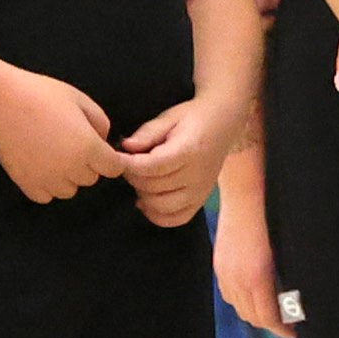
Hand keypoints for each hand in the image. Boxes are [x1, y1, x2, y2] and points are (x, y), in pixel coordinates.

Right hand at [0, 69, 124, 203]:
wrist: (0, 102)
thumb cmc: (41, 95)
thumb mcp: (80, 99)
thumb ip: (100, 122)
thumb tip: (103, 141)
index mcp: (89, 148)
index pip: (114, 168)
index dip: (108, 158)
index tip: (97, 149)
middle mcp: (72, 169)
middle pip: (91, 179)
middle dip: (86, 164)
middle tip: (68, 143)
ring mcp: (48, 180)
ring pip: (69, 190)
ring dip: (66, 177)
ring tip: (51, 154)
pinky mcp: (27, 185)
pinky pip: (46, 196)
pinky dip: (45, 185)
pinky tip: (38, 165)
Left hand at [115, 89, 247, 227]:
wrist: (221, 124)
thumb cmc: (191, 119)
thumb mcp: (168, 117)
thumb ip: (147, 133)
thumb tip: (126, 147)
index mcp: (189, 150)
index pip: (152, 166)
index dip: (129, 164)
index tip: (117, 158)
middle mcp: (197, 175)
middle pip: (154, 187)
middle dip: (133, 177)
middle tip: (128, 165)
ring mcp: (201, 192)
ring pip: (162, 206)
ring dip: (143, 195)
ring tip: (140, 180)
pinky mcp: (201, 201)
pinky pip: (176, 219)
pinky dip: (157, 215)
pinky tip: (147, 201)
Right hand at [212, 172, 290, 337]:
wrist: (246, 191)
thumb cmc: (276, 216)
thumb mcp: (287, 250)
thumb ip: (288, 278)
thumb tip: (297, 299)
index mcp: (258, 277)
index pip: (269, 318)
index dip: (284, 330)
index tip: (297, 332)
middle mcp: (238, 279)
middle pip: (253, 317)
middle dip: (272, 324)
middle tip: (289, 322)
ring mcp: (225, 272)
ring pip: (239, 308)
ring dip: (256, 313)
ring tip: (274, 310)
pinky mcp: (219, 264)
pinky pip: (229, 294)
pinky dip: (243, 301)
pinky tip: (255, 293)